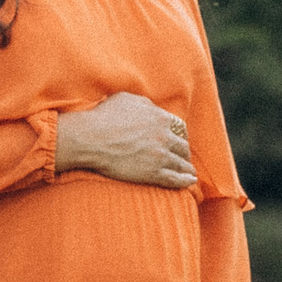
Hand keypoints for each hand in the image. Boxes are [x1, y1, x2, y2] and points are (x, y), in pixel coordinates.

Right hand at [55, 91, 195, 187]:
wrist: (91, 138)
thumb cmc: (103, 117)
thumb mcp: (126, 99)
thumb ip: (144, 103)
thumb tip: (151, 107)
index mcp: (159, 117)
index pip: (177, 127)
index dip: (178, 134)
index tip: (176, 139)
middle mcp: (164, 136)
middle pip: (182, 146)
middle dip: (183, 151)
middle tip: (182, 156)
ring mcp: (160, 155)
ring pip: (182, 163)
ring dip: (187, 167)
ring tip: (189, 172)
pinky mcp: (153, 173)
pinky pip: (175, 179)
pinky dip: (185, 181)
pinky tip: (190, 182)